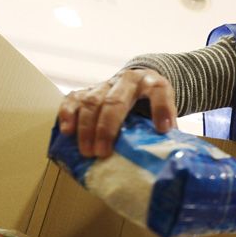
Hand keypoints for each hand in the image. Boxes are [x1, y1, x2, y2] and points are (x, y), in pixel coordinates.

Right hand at [57, 69, 177, 157]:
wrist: (140, 83)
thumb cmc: (151, 105)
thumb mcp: (164, 112)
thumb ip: (166, 128)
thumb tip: (167, 156)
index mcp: (152, 83)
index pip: (159, 91)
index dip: (162, 108)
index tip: (163, 130)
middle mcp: (127, 80)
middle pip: (115, 101)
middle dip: (107, 128)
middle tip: (103, 153)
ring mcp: (105, 84)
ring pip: (91, 101)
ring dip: (87, 128)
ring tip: (87, 152)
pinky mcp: (88, 90)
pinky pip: (73, 99)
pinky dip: (68, 114)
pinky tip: (68, 131)